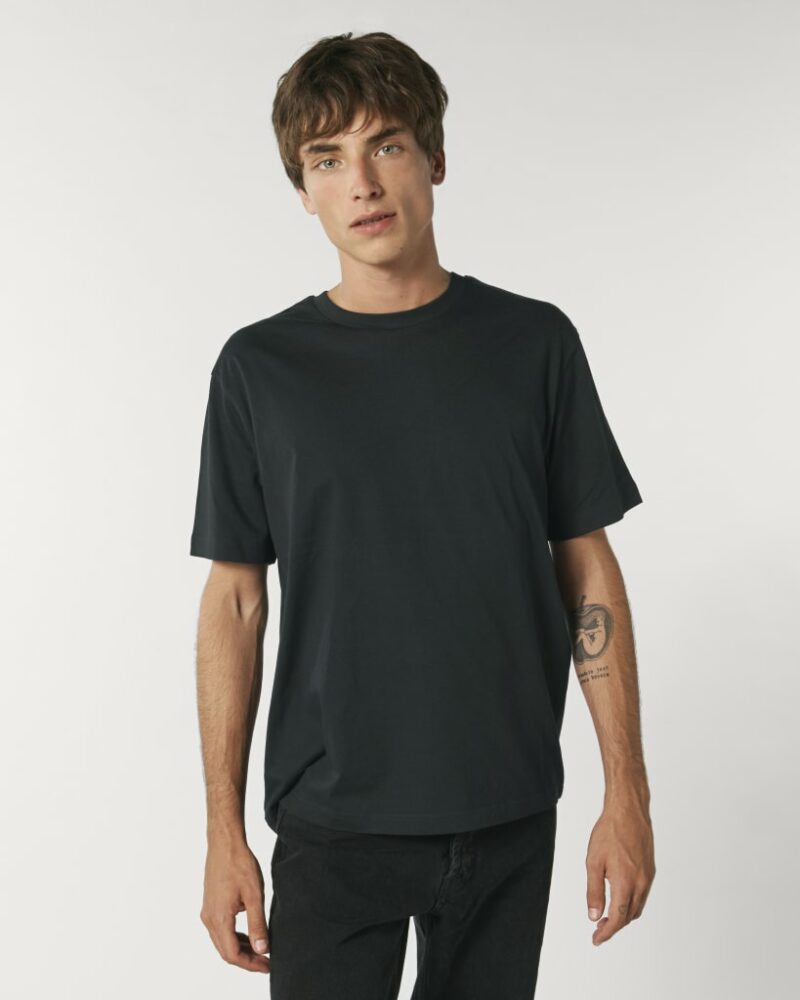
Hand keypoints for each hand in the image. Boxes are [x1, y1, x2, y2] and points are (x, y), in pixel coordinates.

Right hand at [200, 836, 270, 972]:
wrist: (224, 842)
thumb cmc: (239, 863)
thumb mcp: (254, 895)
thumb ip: (258, 924)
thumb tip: (262, 949)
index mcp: (219, 919)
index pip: (232, 954)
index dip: (250, 964)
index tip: (267, 966)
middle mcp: (209, 919)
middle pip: (226, 951)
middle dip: (247, 959)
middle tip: (267, 962)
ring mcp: (207, 912)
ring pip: (222, 941)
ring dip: (240, 949)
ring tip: (261, 951)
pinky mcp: (210, 905)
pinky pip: (221, 929)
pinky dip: (234, 936)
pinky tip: (248, 933)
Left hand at [586, 792, 654, 945]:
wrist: (628, 811)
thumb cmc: (609, 832)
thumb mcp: (593, 862)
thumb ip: (594, 891)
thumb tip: (594, 915)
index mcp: (625, 883)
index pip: (618, 918)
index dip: (607, 932)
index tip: (596, 939)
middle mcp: (640, 883)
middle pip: (629, 916)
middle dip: (614, 926)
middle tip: (598, 930)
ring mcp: (647, 877)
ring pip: (637, 907)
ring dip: (624, 916)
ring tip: (606, 917)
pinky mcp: (650, 869)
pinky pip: (642, 894)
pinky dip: (631, 904)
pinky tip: (620, 899)